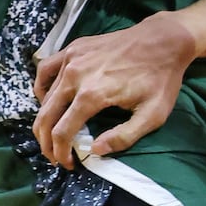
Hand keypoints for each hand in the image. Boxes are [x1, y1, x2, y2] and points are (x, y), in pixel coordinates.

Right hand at [33, 14, 194, 169]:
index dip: (60, 152)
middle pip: (46, 116)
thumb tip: (94, 150)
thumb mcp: (152, 115)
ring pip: (44, 96)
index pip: (62, 132)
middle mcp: (75, 77)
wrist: (164, 40)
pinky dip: (42, 88)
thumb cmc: (161, 79)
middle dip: (46, 141)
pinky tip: (47, 100)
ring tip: (51, 134)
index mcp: (92, 95)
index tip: (67, 164)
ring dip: (43, 119)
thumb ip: (123, 137)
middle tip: (54, 156)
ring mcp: (71, 59)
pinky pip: (46, 69)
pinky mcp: (73, 48)